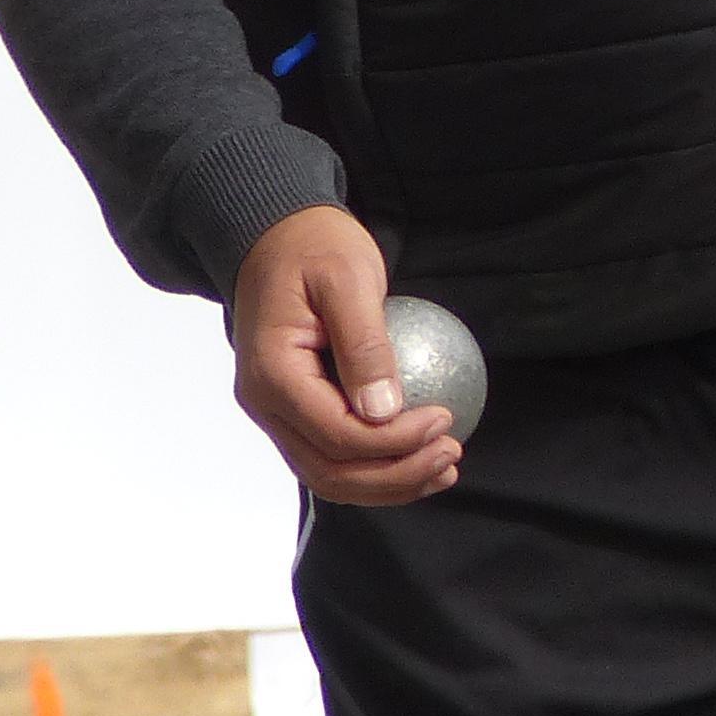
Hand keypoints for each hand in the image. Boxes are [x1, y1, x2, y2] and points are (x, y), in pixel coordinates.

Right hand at [229, 207, 460, 504]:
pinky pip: (332, 451)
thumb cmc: (314, 245)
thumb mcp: (347, 278)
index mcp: (271, 375)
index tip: (444, 418)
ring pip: (329, 473)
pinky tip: (419, 453)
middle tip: (451, 454)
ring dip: (388, 482)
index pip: (337, 435)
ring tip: (443, 468)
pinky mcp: (295, 409)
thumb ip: (364, 345)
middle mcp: (264, 406)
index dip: (395, 441)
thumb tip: (386, 411)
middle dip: (396, 476)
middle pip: (331, 471)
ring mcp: (275, 412)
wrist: (276, 233)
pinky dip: (375, 463)